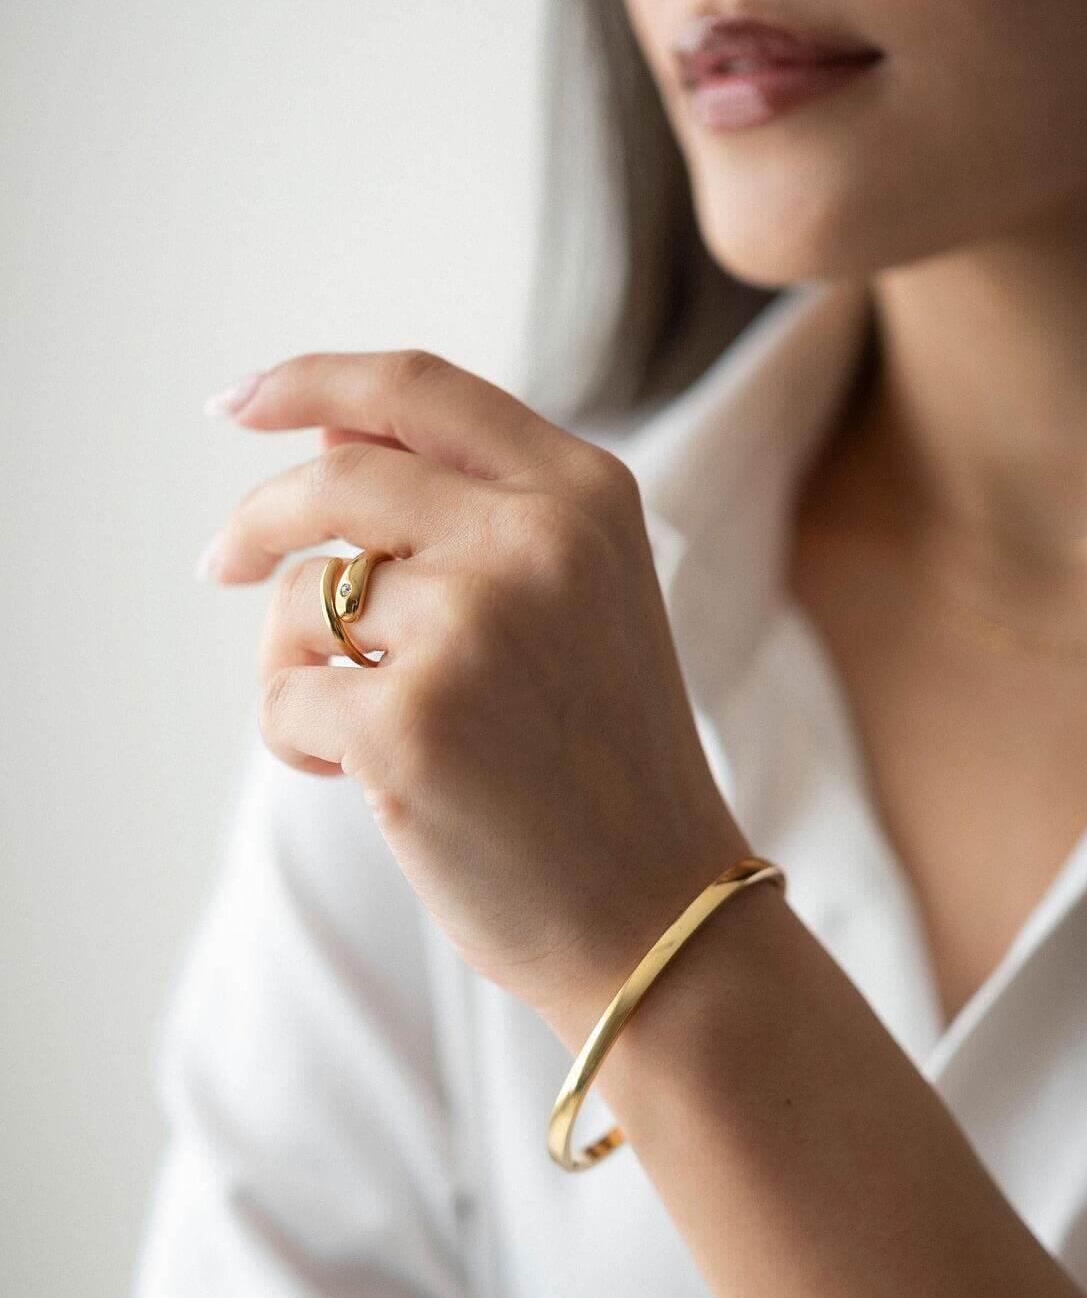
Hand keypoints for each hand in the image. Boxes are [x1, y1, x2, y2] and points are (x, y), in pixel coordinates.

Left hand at [199, 349, 753, 1025]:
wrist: (658, 914)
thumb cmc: (605, 763)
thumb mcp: (578, 602)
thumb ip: (470, 507)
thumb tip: (325, 434)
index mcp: (586, 496)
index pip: (417, 388)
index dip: (310, 382)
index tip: (240, 402)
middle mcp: (535, 542)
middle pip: (334, 477)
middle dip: (257, 520)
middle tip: (217, 562)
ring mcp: (473, 629)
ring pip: (300, 598)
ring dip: (296, 663)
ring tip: (355, 728)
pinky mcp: (410, 724)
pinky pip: (284, 697)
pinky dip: (297, 740)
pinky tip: (362, 781)